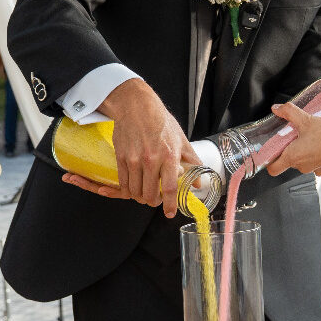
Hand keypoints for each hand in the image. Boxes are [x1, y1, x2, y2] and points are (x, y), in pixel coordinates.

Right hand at [98, 79, 199, 217]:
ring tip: (144, 193)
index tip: (169, 213)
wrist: (136, 107)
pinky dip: (128, 190)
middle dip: (152, 202)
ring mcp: (134, 159)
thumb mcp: (182, 140)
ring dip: (139, 197)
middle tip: (156, 200)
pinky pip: (123, 182)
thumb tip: (198, 181)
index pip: (169, 187)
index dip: (169, 204)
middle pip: (149, 194)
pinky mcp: (122, 158)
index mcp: (169, 156)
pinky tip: (133, 187)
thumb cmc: (160, 121)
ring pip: (134, 191)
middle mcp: (151, 160)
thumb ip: (192, 162)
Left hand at [265, 102, 320, 176]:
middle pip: (288, 161)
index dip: (270, 161)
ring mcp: (315, 169)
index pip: (272, 169)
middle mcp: (302, 167)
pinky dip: (318, 153)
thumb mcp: (306, 119)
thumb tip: (277, 108)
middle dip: (291, 148)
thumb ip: (289, 112)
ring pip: (303, 160)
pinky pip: (317, 162)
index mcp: (293, 157)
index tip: (272, 151)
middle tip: (296, 134)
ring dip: (305, 149)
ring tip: (312, 136)